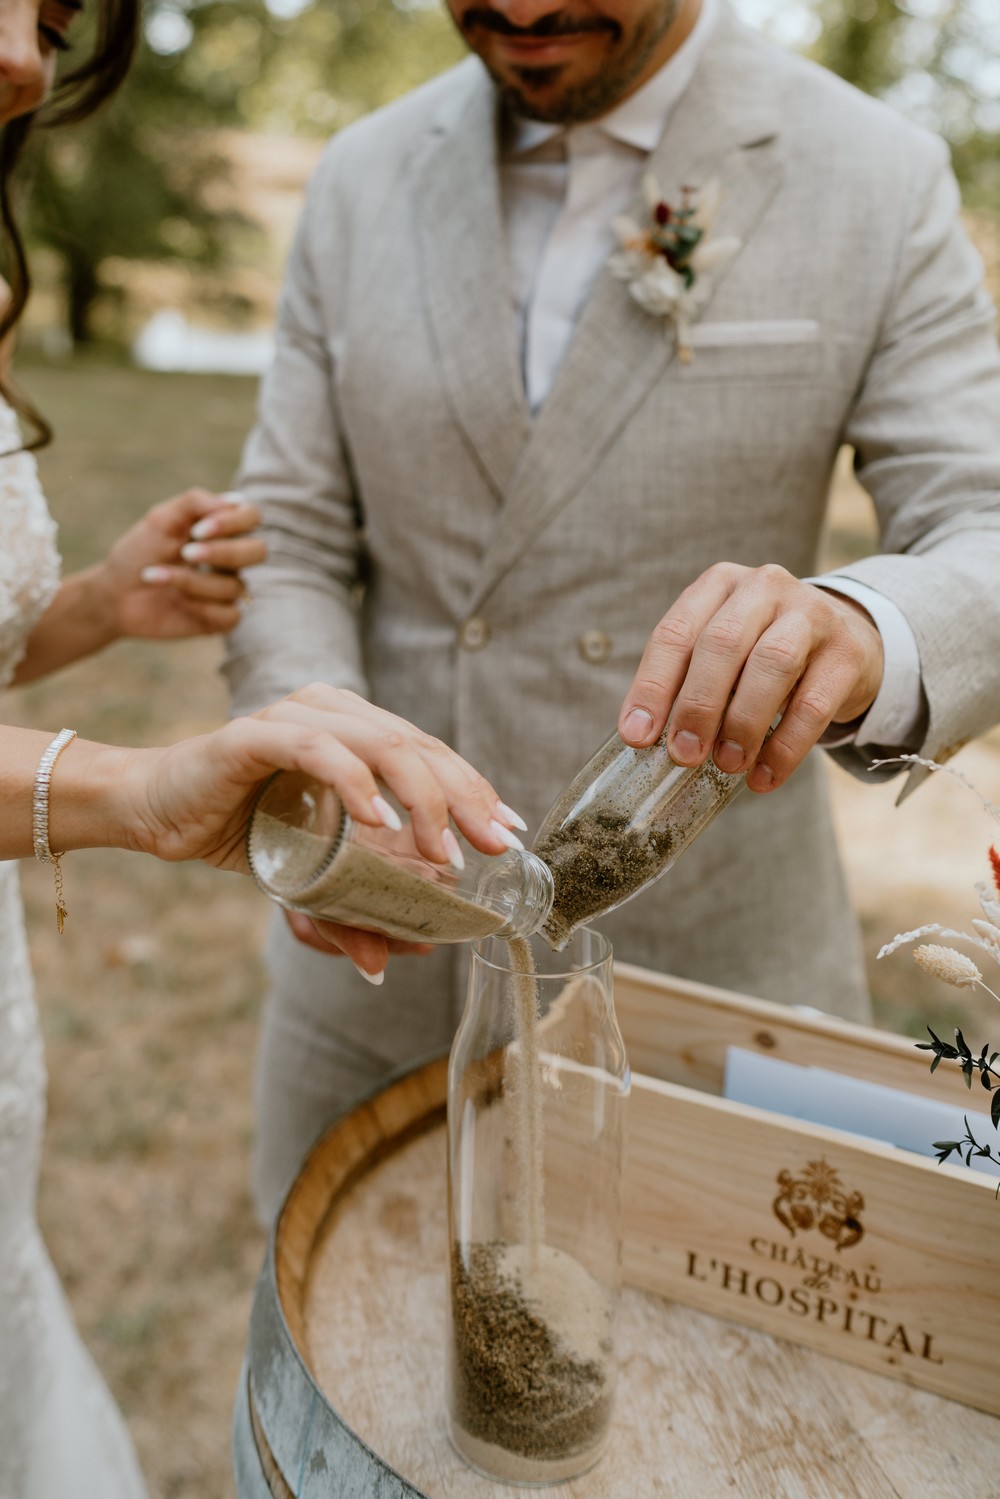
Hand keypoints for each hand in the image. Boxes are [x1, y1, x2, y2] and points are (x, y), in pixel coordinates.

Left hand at [98, 488, 265, 639]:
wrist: (114, 594)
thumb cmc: (138, 553)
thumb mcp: (160, 520)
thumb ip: (195, 503)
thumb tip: (235, 501)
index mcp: (220, 531)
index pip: (251, 517)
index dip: (232, 523)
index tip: (197, 530)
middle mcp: (230, 560)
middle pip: (258, 551)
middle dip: (223, 552)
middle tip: (186, 553)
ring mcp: (226, 590)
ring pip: (234, 586)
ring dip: (191, 581)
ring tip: (155, 576)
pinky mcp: (219, 619)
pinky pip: (229, 614)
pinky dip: (200, 607)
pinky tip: (178, 604)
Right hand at [124, 686, 526, 970]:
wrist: (155, 810)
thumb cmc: (238, 828)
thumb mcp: (306, 874)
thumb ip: (346, 908)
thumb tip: (391, 961)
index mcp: (354, 727)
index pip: (431, 751)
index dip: (475, 789)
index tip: (509, 832)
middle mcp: (333, 710)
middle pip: (419, 746)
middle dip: (465, 800)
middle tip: (494, 848)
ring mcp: (296, 717)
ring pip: (383, 744)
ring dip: (422, 800)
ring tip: (444, 852)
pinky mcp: (257, 735)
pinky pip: (321, 751)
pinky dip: (357, 786)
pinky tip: (381, 825)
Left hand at [617, 563, 883, 792]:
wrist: (845, 640)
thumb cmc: (761, 652)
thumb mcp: (721, 653)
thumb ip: (686, 682)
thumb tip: (645, 737)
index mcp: (718, 585)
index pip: (676, 633)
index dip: (652, 687)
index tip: (637, 736)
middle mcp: (764, 587)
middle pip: (723, 643)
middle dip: (698, 704)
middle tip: (684, 754)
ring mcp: (811, 614)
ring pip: (773, 664)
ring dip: (743, 722)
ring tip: (727, 765)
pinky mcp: (847, 652)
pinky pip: (814, 704)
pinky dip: (786, 747)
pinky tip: (765, 777)